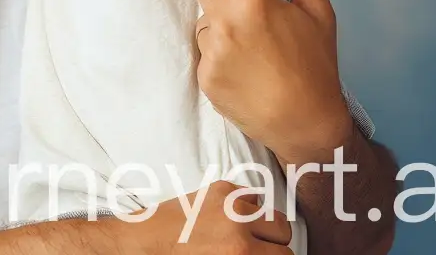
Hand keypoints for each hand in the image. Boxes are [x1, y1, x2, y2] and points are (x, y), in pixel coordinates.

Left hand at [122, 189, 292, 249]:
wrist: (152, 241)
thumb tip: (270, 253)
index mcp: (242, 252)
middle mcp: (239, 224)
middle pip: (283, 229)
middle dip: (275, 242)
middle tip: (261, 248)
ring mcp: (229, 201)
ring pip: (271, 210)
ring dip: (264, 223)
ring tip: (251, 233)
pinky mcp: (219, 187)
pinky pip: (250, 194)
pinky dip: (247, 206)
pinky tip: (234, 218)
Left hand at [194, 0, 354, 168]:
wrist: (307, 128)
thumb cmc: (316, 70)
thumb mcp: (319, 19)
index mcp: (256, 5)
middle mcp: (229, 24)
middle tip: (251, 14)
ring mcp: (214, 52)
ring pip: (205, 19)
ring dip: (221, 25)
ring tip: (252, 49)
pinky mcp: (205, 77)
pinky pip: (203, 50)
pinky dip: (218, 55)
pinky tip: (243, 70)